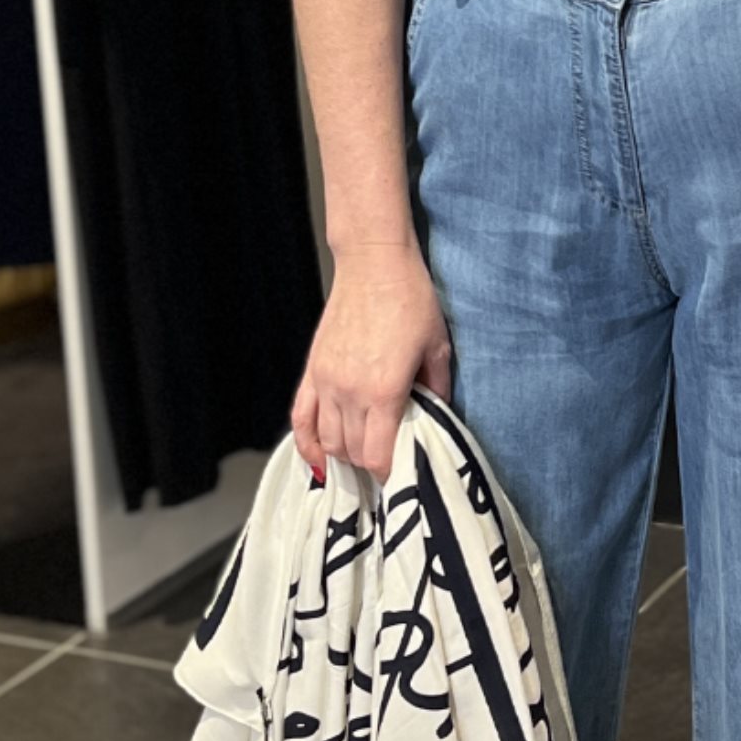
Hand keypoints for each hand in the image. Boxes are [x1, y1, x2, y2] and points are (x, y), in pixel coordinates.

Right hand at [292, 239, 450, 486]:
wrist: (374, 263)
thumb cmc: (410, 299)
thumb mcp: (438, 348)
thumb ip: (438, 389)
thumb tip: (437, 417)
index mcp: (383, 391)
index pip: (377, 455)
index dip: (389, 473)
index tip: (400, 477)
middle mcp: (349, 392)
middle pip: (352, 452)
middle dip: (370, 465)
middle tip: (386, 467)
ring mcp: (326, 381)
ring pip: (328, 440)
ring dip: (344, 455)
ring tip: (361, 459)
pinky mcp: (313, 370)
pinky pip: (301, 417)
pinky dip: (307, 442)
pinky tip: (317, 459)